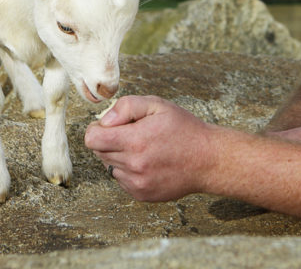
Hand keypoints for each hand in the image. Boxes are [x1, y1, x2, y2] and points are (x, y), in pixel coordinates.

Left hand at [84, 95, 217, 200]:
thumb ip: (127, 106)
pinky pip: (121, 180)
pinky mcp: (141, 194)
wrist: (208, 160)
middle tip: (133, 134)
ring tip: (144, 148)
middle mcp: (133, 165)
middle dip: (110, 141)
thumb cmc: (184, 129)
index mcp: (135, 141)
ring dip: (119, 156)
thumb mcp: (158, 105)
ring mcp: (137, 183)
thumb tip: (104, 120)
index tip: (111, 125)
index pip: (92, 139)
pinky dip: (129, 170)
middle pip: (99, 152)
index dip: (98, 129)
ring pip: (109, 166)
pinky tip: (149, 162)